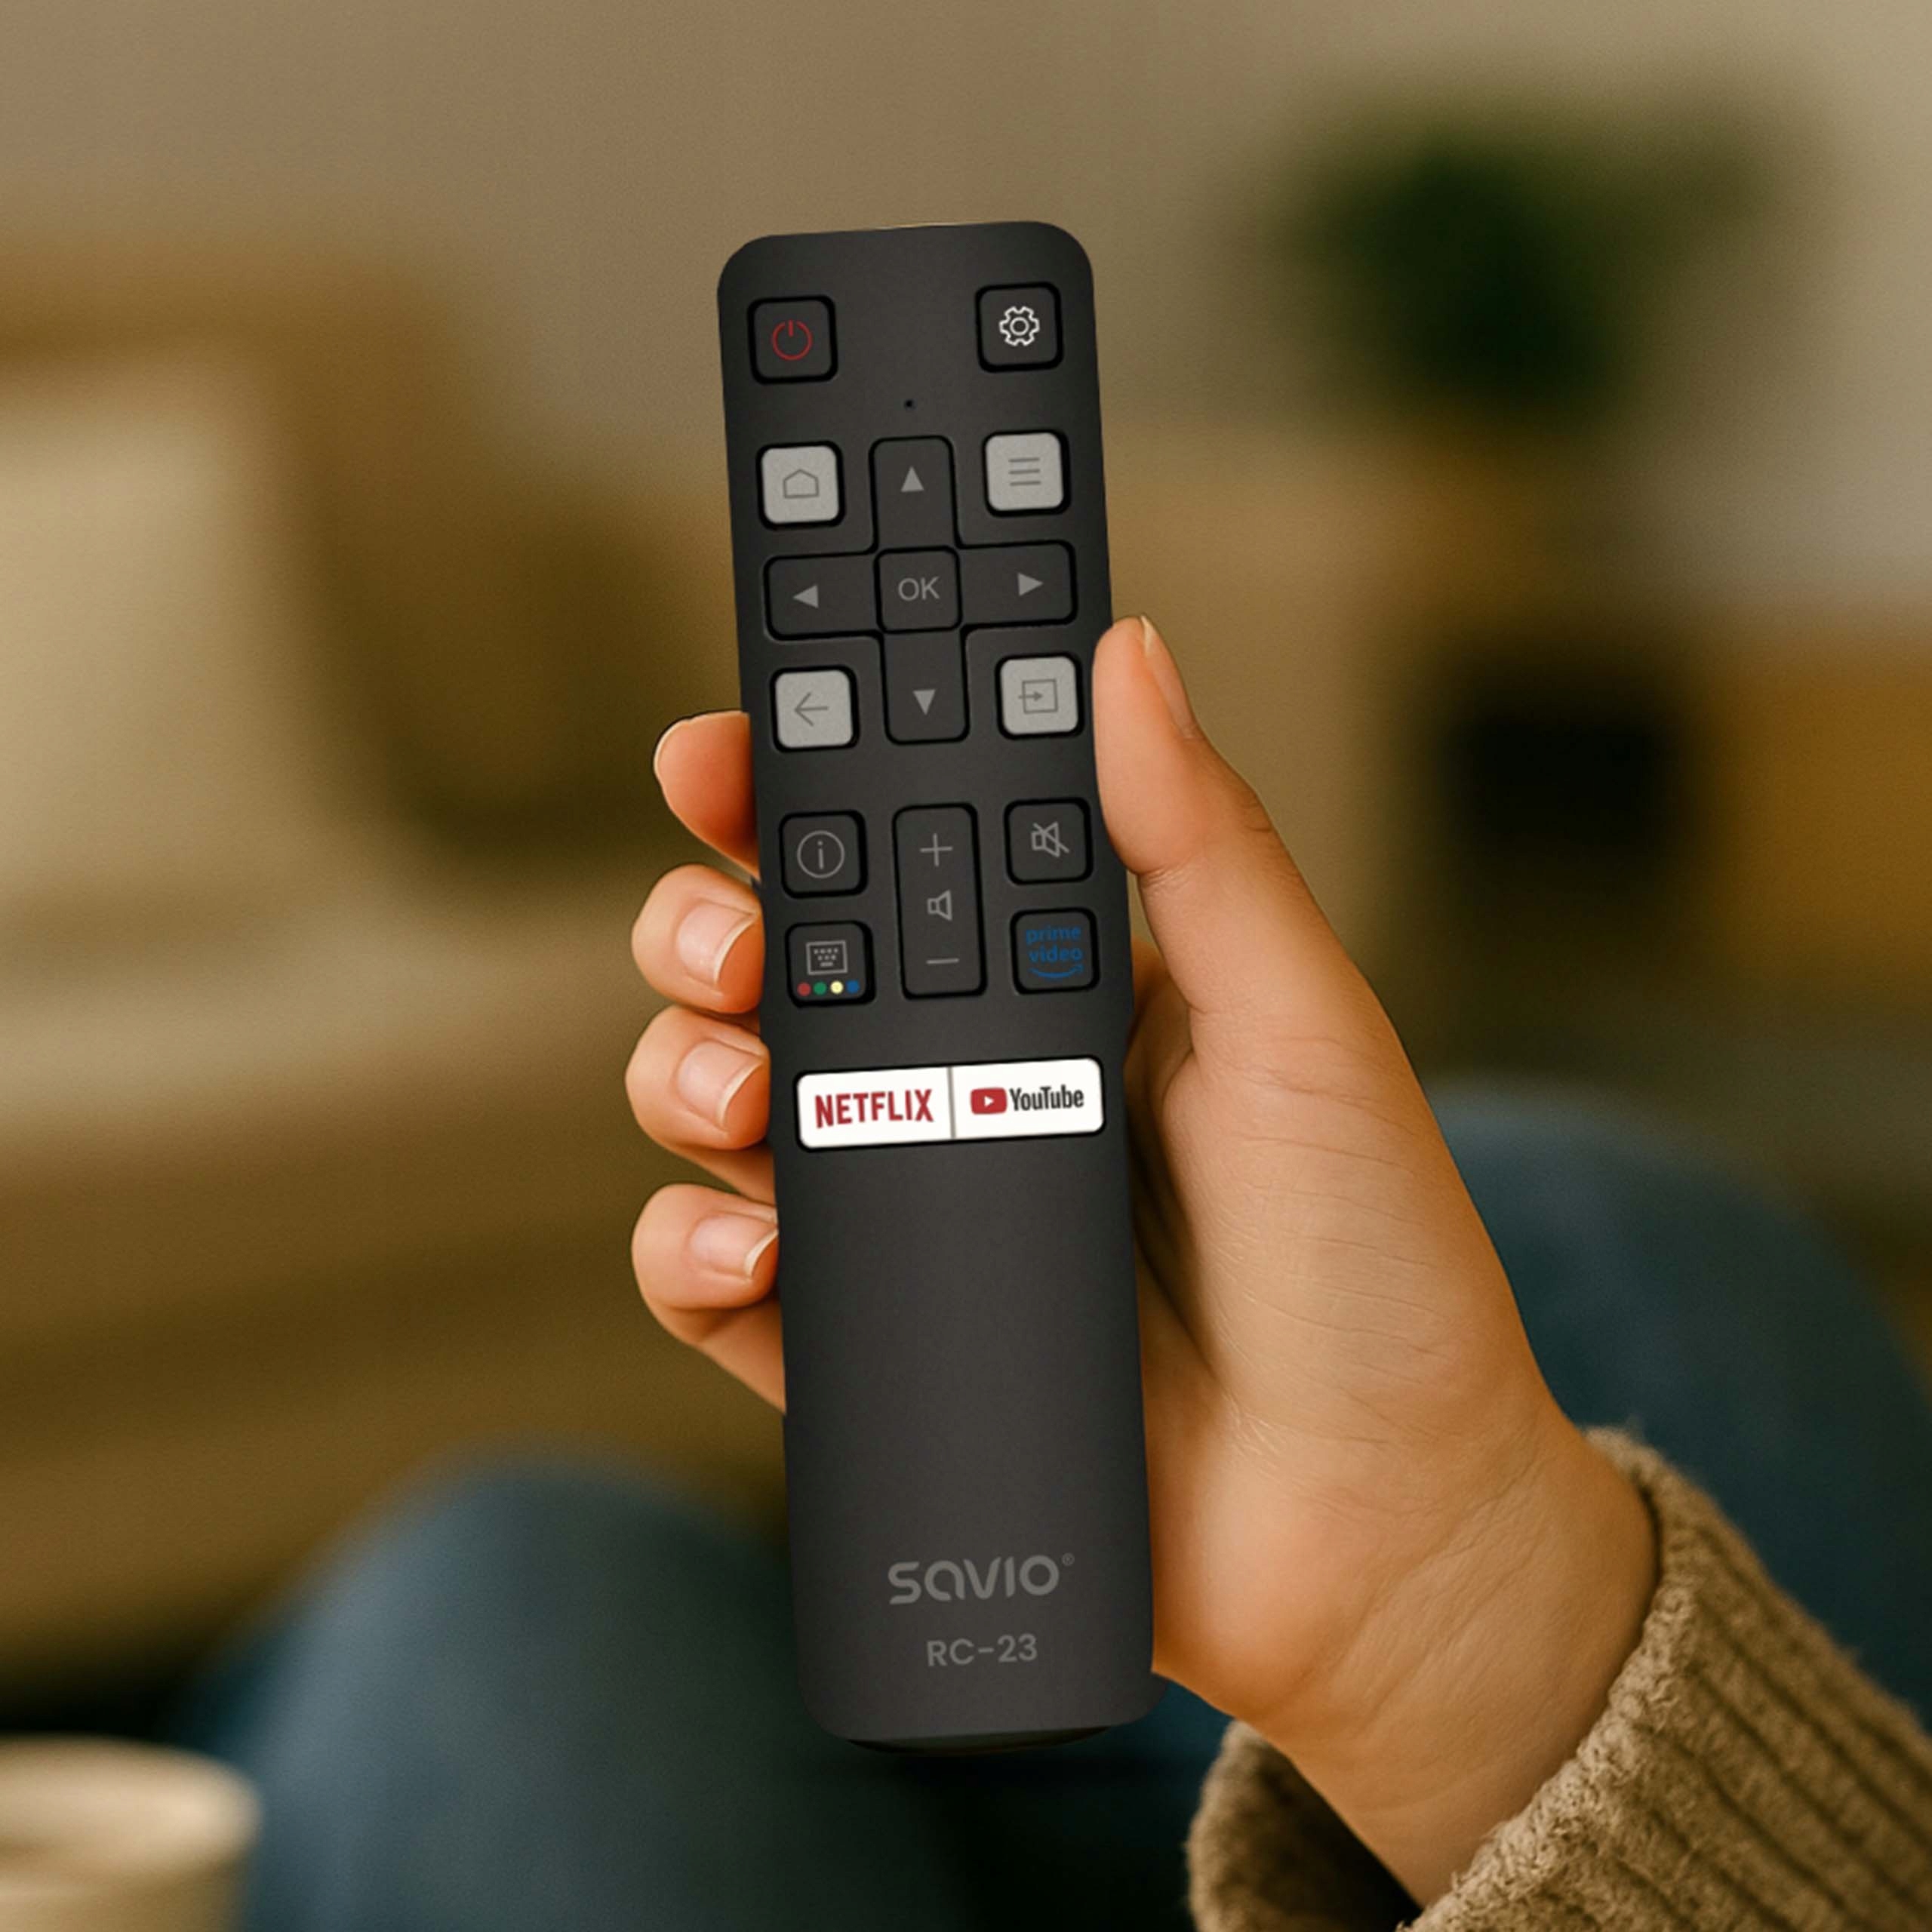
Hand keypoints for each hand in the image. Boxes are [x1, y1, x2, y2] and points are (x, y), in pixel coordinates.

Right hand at [627, 616, 1654, 1901]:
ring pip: (725, 1111)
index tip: (726, 753)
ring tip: (738, 1095)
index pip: (897, 858)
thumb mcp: (1308, 1030)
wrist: (1379, 1535)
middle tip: (736, 947)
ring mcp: (912, 1217)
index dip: (796, 795)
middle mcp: (968, 1087)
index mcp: (1062, 988)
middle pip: (776, 972)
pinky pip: (727, 1291)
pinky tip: (739, 1248)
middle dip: (709, 930)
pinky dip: (691, 1257)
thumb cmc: (1373, 1270)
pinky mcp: (871, 1350)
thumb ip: (1207, 846)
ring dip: (681, 1073)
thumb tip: (1124, 653)